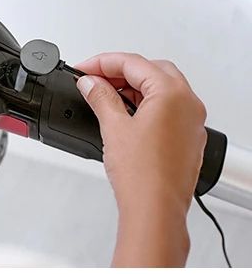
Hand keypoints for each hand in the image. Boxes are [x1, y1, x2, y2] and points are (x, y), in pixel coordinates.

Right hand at [75, 53, 206, 266]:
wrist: (156, 211)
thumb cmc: (143, 175)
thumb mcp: (113, 127)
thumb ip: (100, 97)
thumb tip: (90, 82)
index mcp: (173, 94)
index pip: (134, 63)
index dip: (102, 62)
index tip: (83, 69)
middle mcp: (189, 104)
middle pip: (151, 70)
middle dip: (120, 71)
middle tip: (93, 79)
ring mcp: (191, 122)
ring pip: (161, 89)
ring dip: (132, 87)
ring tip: (104, 97)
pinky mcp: (188, 138)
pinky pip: (167, 108)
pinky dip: (145, 104)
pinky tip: (123, 114)